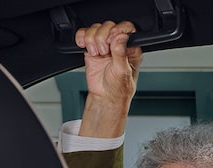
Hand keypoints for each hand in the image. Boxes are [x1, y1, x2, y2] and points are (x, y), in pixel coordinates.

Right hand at [75, 21, 141, 136]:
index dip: (117, 30)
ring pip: (95, 28)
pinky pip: (84, 33)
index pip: (126, 28)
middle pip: (108, 26)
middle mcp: (118, 44)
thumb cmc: (119, 87)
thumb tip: (121, 37)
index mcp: (131, 48)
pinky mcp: (91, 47)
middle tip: (104, 51)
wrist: (105, 96)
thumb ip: (121, 53)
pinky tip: (84, 47)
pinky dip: (81, 37)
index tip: (111, 39)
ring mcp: (104, 45)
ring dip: (92, 40)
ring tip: (97, 54)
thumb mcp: (122, 71)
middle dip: (102, 37)